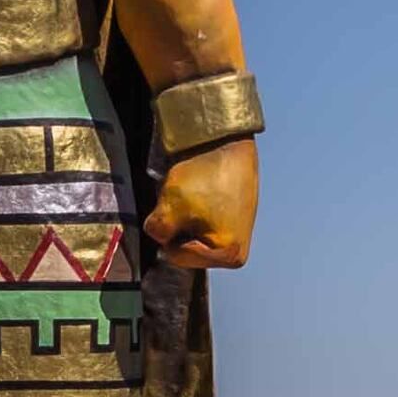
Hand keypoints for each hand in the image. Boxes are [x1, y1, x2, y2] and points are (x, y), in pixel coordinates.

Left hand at [144, 141, 256, 271]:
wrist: (224, 140)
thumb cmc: (203, 176)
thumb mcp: (169, 208)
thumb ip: (158, 232)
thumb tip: (161, 236)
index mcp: (230, 255)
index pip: (177, 257)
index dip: (167, 233)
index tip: (177, 209)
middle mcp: (239, 249)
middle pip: (186, 247)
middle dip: (177, 226)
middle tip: (183, 200)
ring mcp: (239, 231)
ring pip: (192, 232)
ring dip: (184, 216)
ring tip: (192, 193)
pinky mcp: (235, 214)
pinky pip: (204, 219)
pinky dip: (195, 206)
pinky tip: (198, 189)